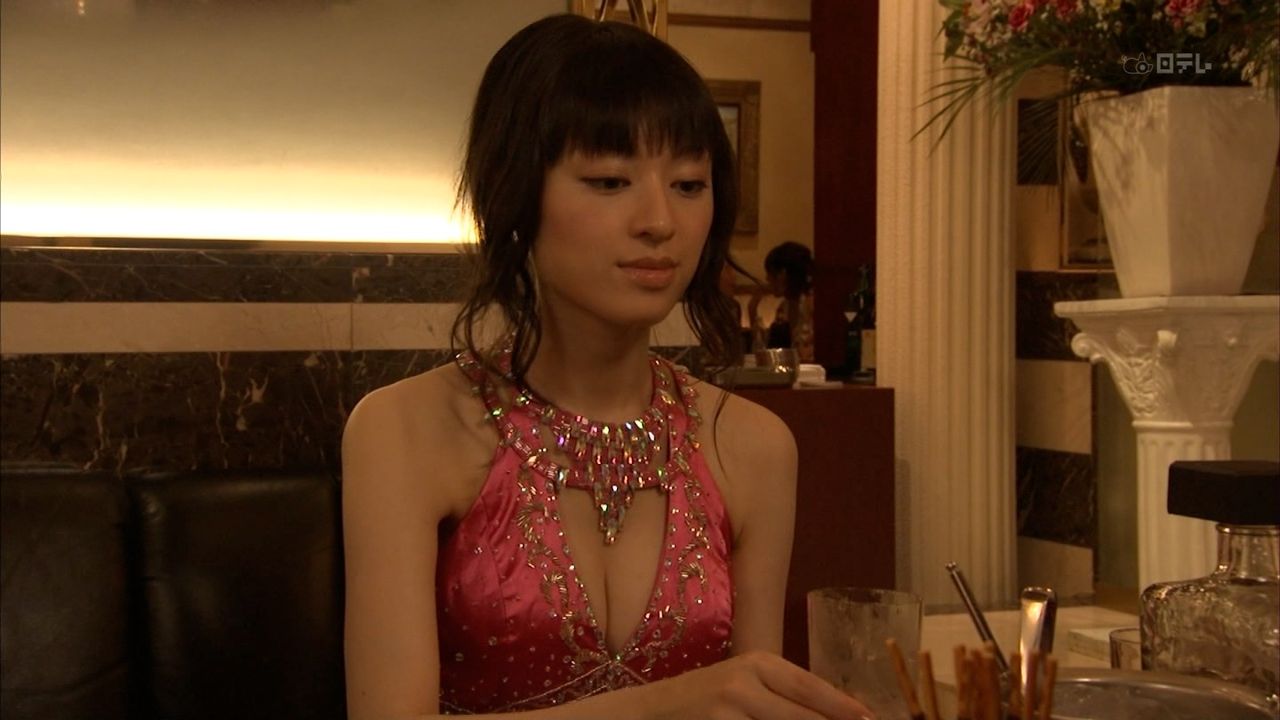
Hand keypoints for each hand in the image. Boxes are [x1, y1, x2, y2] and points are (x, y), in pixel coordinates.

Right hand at [648, 651, 873, 719]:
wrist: (650, 712)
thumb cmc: (705, 699)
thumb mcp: (745, 684)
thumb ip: (784, 694)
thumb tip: (838, 710)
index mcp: (759, 663)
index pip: (813, 688)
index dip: (846, 708)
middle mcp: (746, 683)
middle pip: (805, 716)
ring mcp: (730, 711)